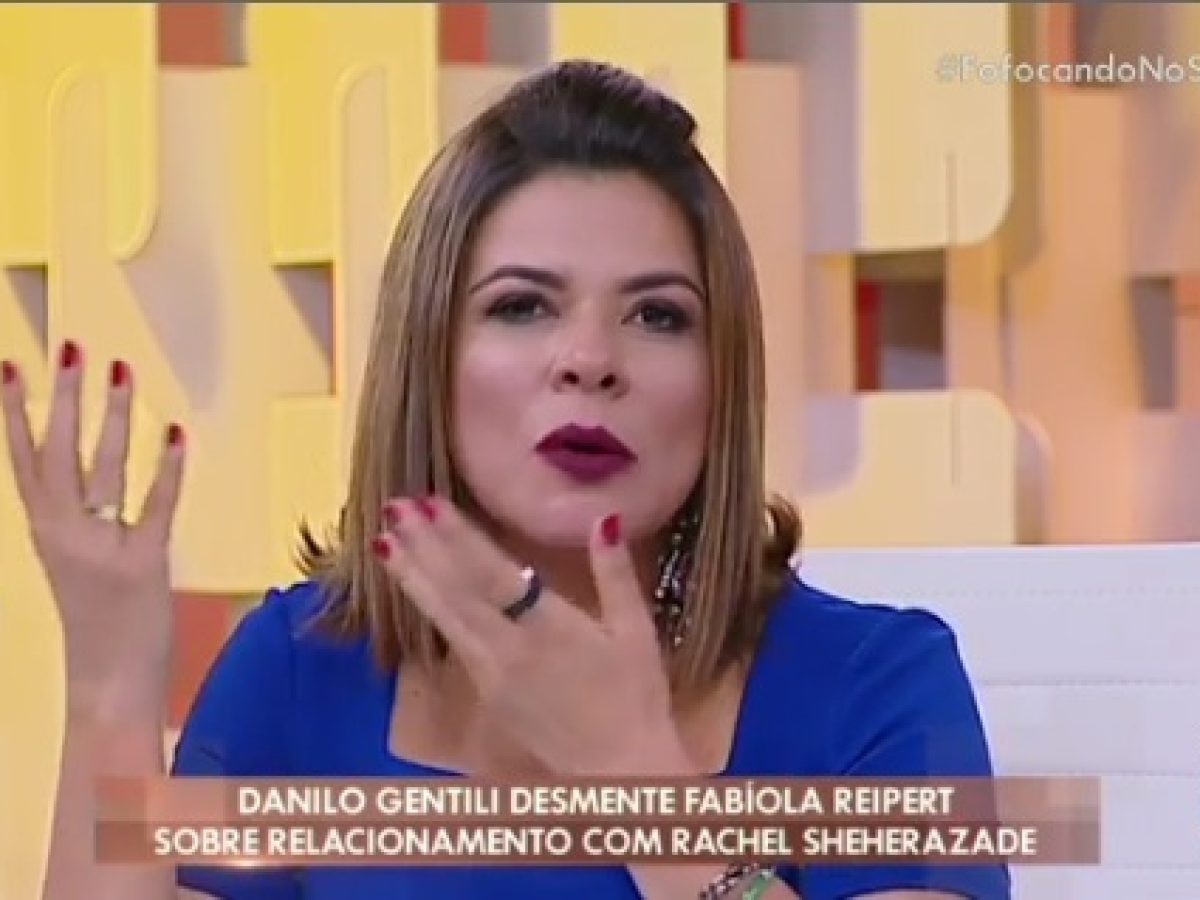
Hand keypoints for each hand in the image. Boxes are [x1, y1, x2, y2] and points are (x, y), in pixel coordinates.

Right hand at [0, 344, 185, 721]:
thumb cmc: (97, 626)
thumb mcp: (72, 566)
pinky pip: (157, 506)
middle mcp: (64, 535)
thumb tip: (90, 483)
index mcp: (44, 532)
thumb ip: (75, 522)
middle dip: (64, 396)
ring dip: (113, 417)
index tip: (9, 364)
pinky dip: (168, 468)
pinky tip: (177, 431)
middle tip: (73, 345)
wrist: (106, 689)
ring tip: (121, 371)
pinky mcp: (144, 565)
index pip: (22, 459)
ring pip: (104, 469)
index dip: (13, 411)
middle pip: (58, 452)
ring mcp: (102, 549)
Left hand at [372, 496, 692, 776]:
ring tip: (384, 543)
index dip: (458, 538)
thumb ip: (615, 574)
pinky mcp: (487, 692)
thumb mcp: (636, 632)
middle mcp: (511, 648)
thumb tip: (606, 519)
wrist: (619, 772)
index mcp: (551, 627)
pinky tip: (414, 585)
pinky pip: (452, 639)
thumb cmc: (636, 696)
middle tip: (392, 508)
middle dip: (423, 547)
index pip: (493, 574)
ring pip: (445, 617)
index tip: (429, 503)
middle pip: (457, 592)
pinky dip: (429, 607)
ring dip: (414, 577)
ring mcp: (492, 673)